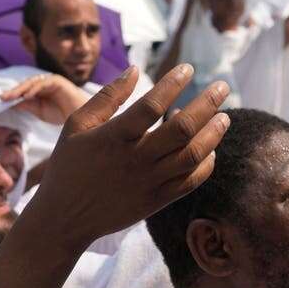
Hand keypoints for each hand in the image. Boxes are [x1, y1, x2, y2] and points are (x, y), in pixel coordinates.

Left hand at [0, 74, 89, 124]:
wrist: (81, 118)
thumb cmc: (62, 114)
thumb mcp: (39, 111)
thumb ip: (27, 105)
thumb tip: (11, 103)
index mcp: (39, 90)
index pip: (23, 90)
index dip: (12, 94)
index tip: (0, 100)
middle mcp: (44, 83)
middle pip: (25, 85)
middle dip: (13, 91)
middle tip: (2, 98)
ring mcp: (51, 81)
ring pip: (32, 82)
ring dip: (21, 89)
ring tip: (11, 97)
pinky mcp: (58, 81)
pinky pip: (43, 83)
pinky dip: (34, 89)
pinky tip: (27, 96)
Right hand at [26, 65, 230, 247]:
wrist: (64, 218)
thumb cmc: (69, 165)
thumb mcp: (77, 125)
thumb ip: (107, 97)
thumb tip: (135, 69)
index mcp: (114, 137)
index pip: (151, 105)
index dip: (173, 84)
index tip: (188, 68)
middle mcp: (135, 160)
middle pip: (182, 129)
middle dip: (207, 104)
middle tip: (222, 87)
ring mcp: (149, 182)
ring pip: (193, 155)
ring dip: (214, 133)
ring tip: (224, 116)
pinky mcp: (157, 201)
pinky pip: (191, 181)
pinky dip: (206, 163)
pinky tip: (210, 148)